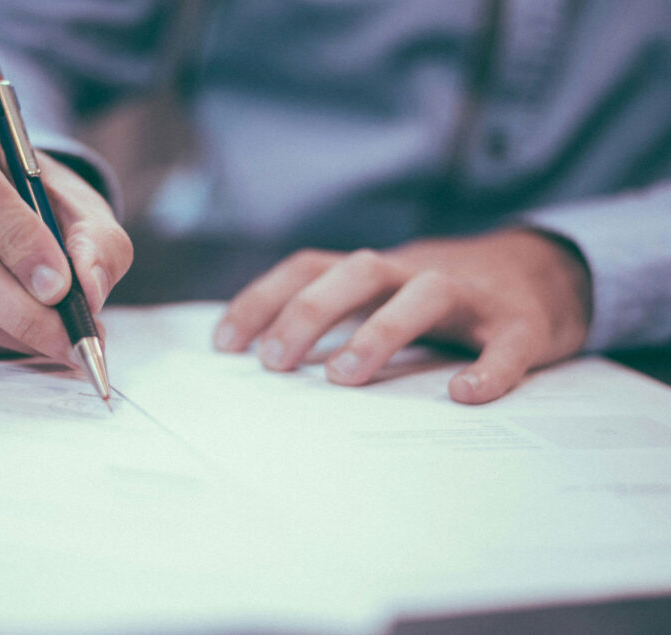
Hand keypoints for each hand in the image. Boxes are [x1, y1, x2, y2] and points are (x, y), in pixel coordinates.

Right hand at [0, 119, 132, 360]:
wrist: (4, 218)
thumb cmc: (42, 207)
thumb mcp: (84, 211)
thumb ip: (98, 243)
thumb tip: (88, 288)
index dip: (18, 242)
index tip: (60, 287)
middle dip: (23, 311)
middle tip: (72, 338)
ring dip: (12, 333)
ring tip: (60, 340)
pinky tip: (20, 335)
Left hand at [213, 230, 591, 403]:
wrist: (548, 272)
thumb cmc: (445, 298)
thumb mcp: (384, 294)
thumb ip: (337, 315)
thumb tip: (264, 360)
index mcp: (377, 271)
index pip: (309, 267)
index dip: (263, 299)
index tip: (224, 345)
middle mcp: (417, 272)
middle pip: (358, 271)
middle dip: (309, 312)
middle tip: (274, 362)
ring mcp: (473, 295)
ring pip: (426, 293)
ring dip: (380, 331)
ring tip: (342, 377)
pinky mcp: (523, 324)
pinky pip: (508, 344)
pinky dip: (489, 368)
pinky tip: (465, 395)